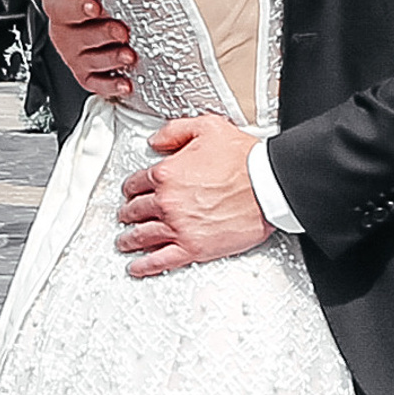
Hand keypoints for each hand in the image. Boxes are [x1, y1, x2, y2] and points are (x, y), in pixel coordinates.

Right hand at [24, 0, 138, 99]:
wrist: (77, 22)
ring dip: (109, 59)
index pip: (60, 7)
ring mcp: (74, 54)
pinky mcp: (86, 72)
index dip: (76, 8)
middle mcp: (63, 32)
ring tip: (127, 54)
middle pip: (76, 37)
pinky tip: (125, 82)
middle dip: (101, 35)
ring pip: (87, 61)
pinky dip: (110, 85)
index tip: (93, 6)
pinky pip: (94, 82)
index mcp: (57, 6)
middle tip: (121, 30)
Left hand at [116, 115, 270, 276]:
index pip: (136, 183)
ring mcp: (178, 227)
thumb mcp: (207, 127)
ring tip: (125, 242)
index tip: (131, 192)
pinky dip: (144, 265)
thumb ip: (175, 131)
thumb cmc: (244, 159)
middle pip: (135, 211)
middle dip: (128, 213)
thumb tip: (155, 140)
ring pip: (142, 236)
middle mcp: (167, 202)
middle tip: (126, 216)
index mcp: (166, 173)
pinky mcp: (193, 248)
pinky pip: (160, 260)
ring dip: (129, 240)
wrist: (269, 185)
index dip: (130, 188)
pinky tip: (136, 267)